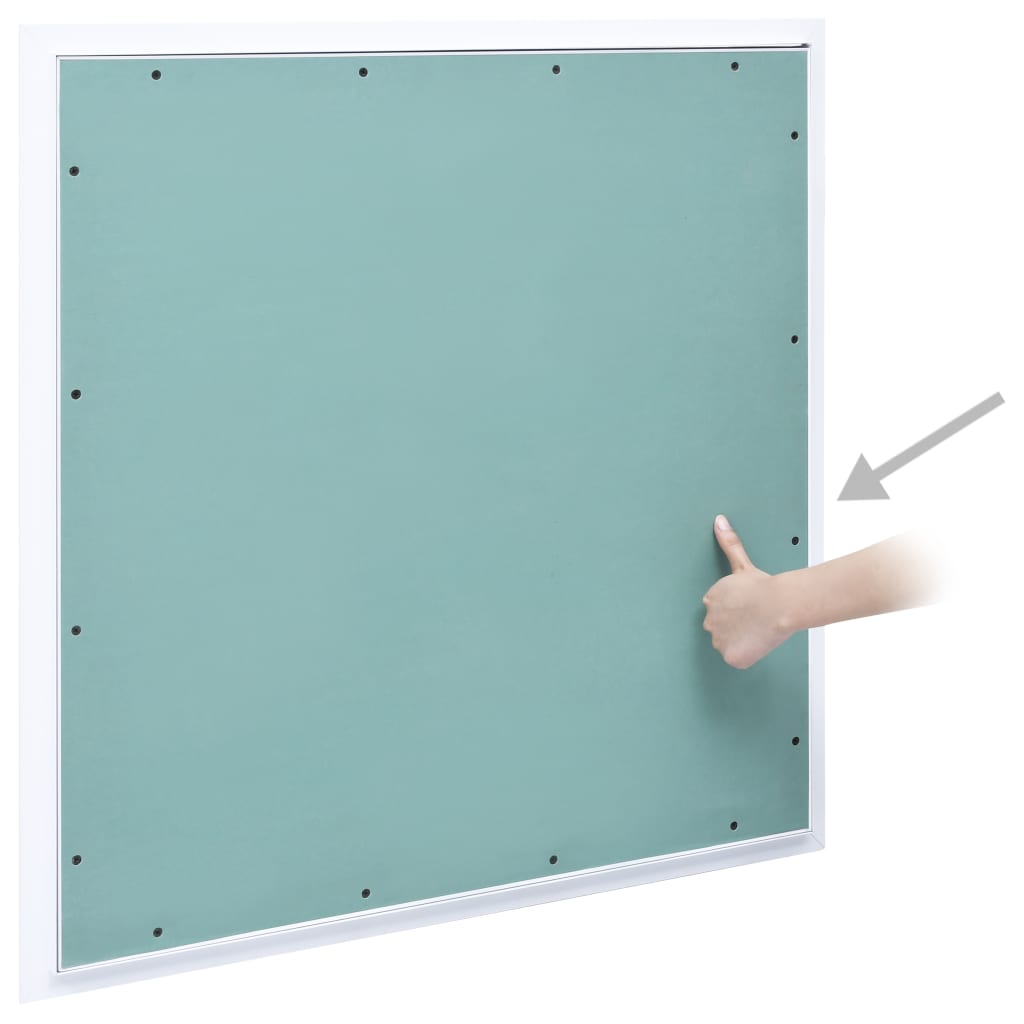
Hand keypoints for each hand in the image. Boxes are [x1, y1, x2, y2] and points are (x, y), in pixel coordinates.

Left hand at [702, 514, 791, 668]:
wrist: (780, 605)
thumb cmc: (764, 586)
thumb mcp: (741, 563)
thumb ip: (728, 543)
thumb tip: (719, 521)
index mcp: (710, 599)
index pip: (720, 610)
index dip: (737, 609)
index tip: (750, 606)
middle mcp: (709, 620)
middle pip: (721, 628)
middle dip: (736, 625)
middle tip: (755, 618)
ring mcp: (718, 640)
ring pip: (728, 644)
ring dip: (740, 640)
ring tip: (757, 629)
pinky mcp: (730, 656)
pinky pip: (736, 659)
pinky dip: (746, 655)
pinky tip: (758, 642)